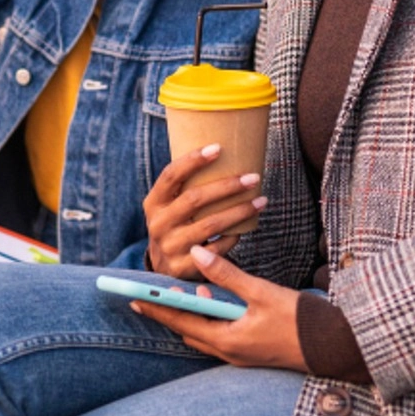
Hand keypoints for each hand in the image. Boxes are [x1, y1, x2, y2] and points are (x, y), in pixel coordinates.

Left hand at [131, 246, 305, 370]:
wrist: (335, 347)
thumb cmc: (300, 321)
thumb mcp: (261, 292)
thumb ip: (227, 274)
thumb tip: (198, 253)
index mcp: (227, 340)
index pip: (180, 321)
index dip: (155, 307)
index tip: (132, 297)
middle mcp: (229, 352)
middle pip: (187, 330)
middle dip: (168, 311)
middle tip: (148, 295)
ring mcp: (240, 355)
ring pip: (203, 334)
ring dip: (190, 315)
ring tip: (181, 294)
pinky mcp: (251, 352)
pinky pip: (218, 336)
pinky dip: (209, 319)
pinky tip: (212, 302)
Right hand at [143, 144, 265, 279]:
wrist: (164, 267)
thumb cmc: (176, 225)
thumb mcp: (170, 206)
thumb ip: (185, 186)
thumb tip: (222, 151)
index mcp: (153, 203)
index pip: (171, 175)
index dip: (193, 160)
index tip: (218, 148)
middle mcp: (158, 224)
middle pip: (195, 199)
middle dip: (227, 186)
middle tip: (253, 177)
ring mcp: (170, 247)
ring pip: (210, 225)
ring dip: (239, 211)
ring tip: (261, 200)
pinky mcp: (183, 267)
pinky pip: (216, 248)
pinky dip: (233, 236)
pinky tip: (247, 227)